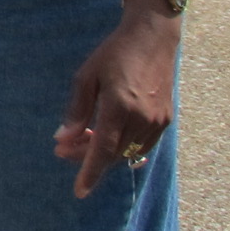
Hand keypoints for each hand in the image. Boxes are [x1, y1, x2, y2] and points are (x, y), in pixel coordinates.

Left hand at [55, 6, 180, 197]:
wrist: (153, 38)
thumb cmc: (114, 53)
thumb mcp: (87, 76)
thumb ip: (76, 110)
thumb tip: (63, 139)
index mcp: (120, 107)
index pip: (102, 151)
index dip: (89, 173)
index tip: (79, 192)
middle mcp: (142, 119)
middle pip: (113, 154)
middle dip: (87, 157)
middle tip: (63, 148)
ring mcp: (157, 122)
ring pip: (128, 152)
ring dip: (105, 152)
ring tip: (82, 139)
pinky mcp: (166, 120)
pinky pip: (143, 145)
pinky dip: (124, 147)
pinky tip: (108, 141)